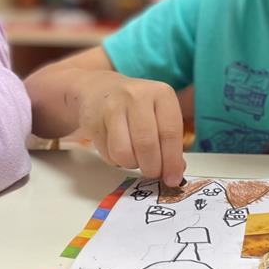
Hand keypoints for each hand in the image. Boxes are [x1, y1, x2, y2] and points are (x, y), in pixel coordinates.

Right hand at [75, 70, 184, 186]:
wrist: (100, 89)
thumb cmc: (137, 106)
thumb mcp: (160, 114)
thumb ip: (170, 140)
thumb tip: (175, 172)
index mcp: (161, 94)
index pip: (170, 132)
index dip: (172, 161)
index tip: (173, 178)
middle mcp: (137, 96)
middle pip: (146, 144)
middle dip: (152, 168)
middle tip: (153, 173)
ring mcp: (112, 106)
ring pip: (124, 152)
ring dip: (132, 165)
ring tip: (135, 159)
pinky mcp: (93, 120)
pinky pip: (107, 153)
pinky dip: (116, 160)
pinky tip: (119, 150)